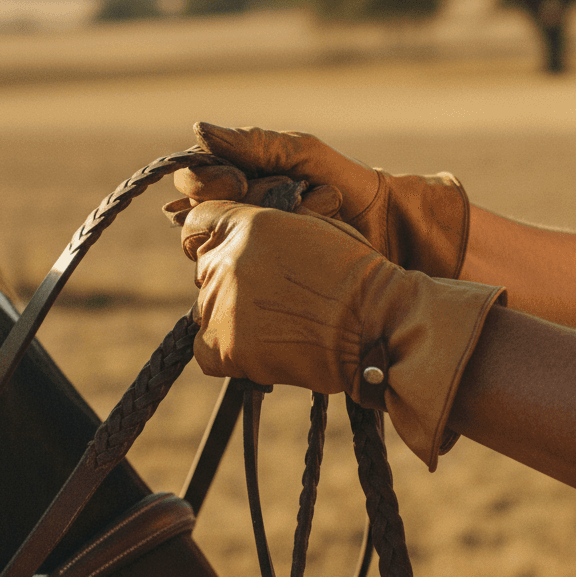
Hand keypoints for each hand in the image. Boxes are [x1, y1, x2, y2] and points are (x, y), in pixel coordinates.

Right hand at [166, 123, 469, 278]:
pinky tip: (302, 249)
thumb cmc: (350, 186)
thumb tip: (199, 130)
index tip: (239, 181)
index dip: (206, 183)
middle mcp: (233, 221)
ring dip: (263, 232)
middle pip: (197, 219)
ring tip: (307, 219)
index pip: (191, 183)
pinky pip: (242, 281)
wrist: (393, 232)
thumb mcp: (304, 155)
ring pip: (218, 251)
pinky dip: (272, 261)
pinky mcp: (262, 288)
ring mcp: (246, 256)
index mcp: (235, 183)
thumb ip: (255, 143)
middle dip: (242, 207)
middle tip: (282, 197)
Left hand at [182, 199, 503, 468]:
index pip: (198, 224)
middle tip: (273, 299)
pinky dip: (226, 352)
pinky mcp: (224, 346)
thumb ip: (270, 224)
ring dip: (231, 317)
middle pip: (205, 269)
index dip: (207, 239)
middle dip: (230, 281)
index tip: (222, 254)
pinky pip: (205, 349)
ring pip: (206, 309)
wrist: (377, 326)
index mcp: (249, 225)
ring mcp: (222, 304)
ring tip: (277, 326)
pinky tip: (261, 350)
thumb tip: (246, 228)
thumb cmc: (357, 278)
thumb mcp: (315, 227)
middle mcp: (227, 260)